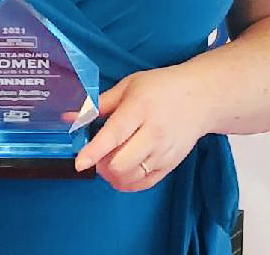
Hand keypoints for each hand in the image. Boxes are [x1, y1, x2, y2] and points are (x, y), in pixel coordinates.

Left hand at [72, 67, 209, 191]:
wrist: (200, 98)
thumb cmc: (160, 87)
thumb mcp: (128, 86)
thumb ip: (99, 104)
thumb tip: (70, 116)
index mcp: (139, 108)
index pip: (114, 135)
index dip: (94, 151)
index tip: (79, 162)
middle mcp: (153, 133)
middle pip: (120, 163)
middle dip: (101, 163)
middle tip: (97, 153)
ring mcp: (163, 152)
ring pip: (130, 177)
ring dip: (112, 174)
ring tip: (109, 159)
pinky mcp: (170, 165)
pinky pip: (144, 184)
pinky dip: (127, 183)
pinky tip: (122, 170)